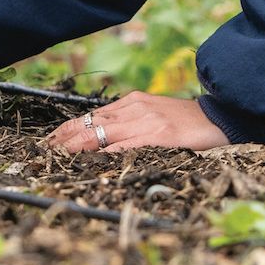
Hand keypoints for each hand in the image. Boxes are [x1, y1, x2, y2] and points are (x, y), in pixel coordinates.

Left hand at [47, 93, 228, 154]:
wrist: (219, 117)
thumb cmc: (186, 121)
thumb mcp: (154, 116)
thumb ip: (131, 124)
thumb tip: (104, 140)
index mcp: (132, 102)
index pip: (92, 115)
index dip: (69, 129)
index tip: (51, 141)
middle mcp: (135, 107)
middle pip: (90, 123)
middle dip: (65, 137)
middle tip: (45, 150)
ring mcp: (146, 120)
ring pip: (102, 132)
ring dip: (78, 146)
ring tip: (59, 156)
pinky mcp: (159, 134)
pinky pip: (126, 145)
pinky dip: (107, 153)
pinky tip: (93, 161)